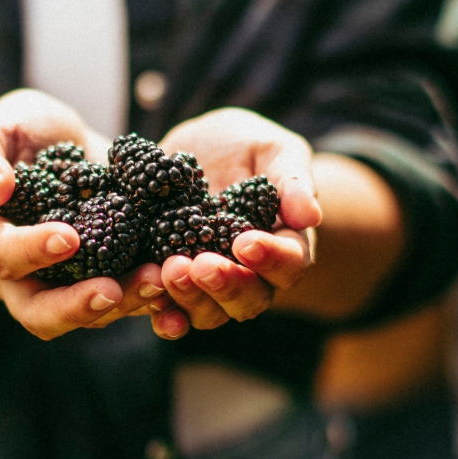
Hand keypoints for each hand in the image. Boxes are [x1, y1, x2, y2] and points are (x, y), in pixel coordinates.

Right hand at [0, 89, 169, 338]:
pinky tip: (177, 276)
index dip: (30, 252)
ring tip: (158, 279)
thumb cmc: (21, 133)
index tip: (68, 238)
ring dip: (125, 301)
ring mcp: (67, 283)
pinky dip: (153, 295)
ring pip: (89, 313)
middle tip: (112, 292)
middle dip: (76, 306)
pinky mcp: (109, 278)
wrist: (66, 144)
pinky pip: (129, 300)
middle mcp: (23, 274)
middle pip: (39, 312)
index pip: (1, 257)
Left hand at [151, 108, 321, 337]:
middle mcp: (249, 274)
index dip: (272, 259)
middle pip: (250, 299)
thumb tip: (310, 215)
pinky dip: (160, 312)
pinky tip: (147, 299)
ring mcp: (209, 286)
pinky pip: (169, 311)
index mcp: (283, 244)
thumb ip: (292, 177)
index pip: (291, 263)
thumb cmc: (241, 146)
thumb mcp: (270, 148)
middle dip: (226, 285)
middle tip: (203, 264)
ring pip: (209, 312)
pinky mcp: (171, 285)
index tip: (245, 242)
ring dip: (190, 298)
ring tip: (168, 271)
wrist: (190, 151)